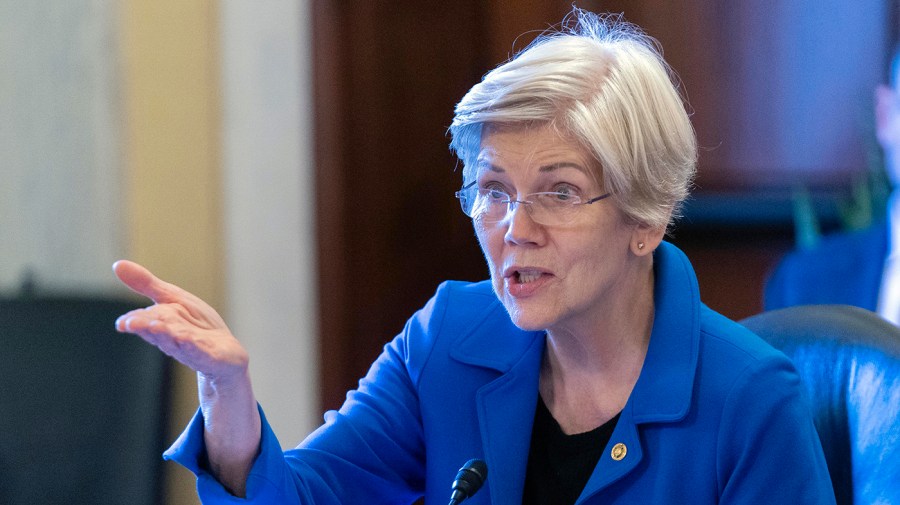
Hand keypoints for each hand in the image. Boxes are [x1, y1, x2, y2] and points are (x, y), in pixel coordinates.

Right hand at [113, 260, 248, 383]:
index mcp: (162, 325)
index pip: (145, 321)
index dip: (135, 321)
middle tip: (131, 323)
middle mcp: (173, 339)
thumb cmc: (198, 326)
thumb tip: (117, 264)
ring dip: (166, 334)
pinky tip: (189, 339)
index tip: (123, 322)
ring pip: (177, 340)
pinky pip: (202, 351)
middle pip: (159, 329)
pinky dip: (195, 346)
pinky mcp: (212, 357)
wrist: (227, 356)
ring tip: (155, 326)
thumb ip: (147, 285)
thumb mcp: (174, 299)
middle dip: (146, 326)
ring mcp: (192, 349)